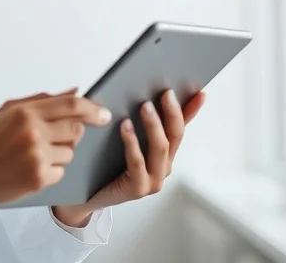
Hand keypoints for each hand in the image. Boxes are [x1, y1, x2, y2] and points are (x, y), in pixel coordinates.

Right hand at [0, 89, 112, 207]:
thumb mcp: (8, 112)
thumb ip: (42, 100)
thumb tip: (75, 91)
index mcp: (26, 112)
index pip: (71, 105)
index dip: (93, 108)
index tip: (105, 114)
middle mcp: (33, 132)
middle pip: (77, 129)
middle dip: (73, 133)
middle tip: (56, 138)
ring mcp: (37, 156)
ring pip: (71, 152)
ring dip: (60, 153)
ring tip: (35, 155)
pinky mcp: (39, 178)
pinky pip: (62, 171)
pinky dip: (51, 171)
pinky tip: (31, 168)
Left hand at [51, 89, 205, 226]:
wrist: (86, 193)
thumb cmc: (104, 164)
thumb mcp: (124, 136)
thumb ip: (137, 119)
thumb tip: (143, 91)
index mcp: (163, 154)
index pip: (181, 127)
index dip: (191, 110)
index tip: (199, 92)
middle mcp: (163, 166)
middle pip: (175, 135)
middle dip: (172, 112)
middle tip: (165, 93)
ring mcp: (153, 179)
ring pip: (160, 148)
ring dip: (154, 124)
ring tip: (145, 106)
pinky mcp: (138, 188)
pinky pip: (138, 162)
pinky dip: (133, 142)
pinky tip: (125, 126)